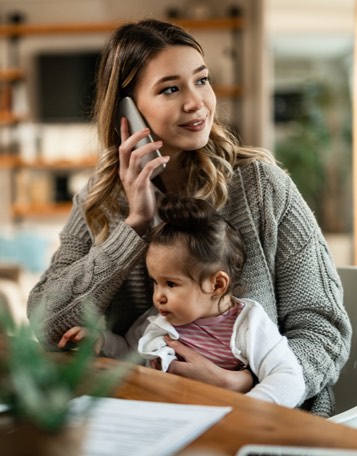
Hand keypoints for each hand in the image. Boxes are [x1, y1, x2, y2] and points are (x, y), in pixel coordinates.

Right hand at [57, 326, 103, 354]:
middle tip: (65, 337)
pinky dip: (63, 341)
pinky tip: (60, 346)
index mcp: (89, 331)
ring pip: (70, 333)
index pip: (84, 332)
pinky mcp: (72, 335)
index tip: (76, 339)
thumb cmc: (97, 338)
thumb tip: (96, 352)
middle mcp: (82, 330)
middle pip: (76, 329)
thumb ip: (97, 347)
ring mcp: (77, 332)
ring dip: (65, 338)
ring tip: (60, 345)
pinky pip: (67, 337)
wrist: (95, 335)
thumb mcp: (99, 342)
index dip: (80, 335)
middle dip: (70, 333)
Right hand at [118, 117, 168, 234]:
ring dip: (148, 147)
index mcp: (123, 170)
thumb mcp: (140, 179)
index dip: (122, 132)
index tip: (125, 119)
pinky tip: (165, 159)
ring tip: (159, 142)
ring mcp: (131, 179)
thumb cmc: (143, 197)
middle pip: (125, 148)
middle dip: (135, 136)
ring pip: (135, 156)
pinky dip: (157, 161)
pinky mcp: (140, 185)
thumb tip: (151, 153)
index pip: (120, 147)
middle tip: (146, 129)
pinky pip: (147, 169)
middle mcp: (125, 173)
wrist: (141, 216)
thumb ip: (142, 167)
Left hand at [165, 337, 253, 393]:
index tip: (162, 342)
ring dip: (164, 360)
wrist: (217, 382)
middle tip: (165, 345)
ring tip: (171, 351)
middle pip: (159, 365)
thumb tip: (167, 339)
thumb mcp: (192, 355)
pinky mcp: (180, 382)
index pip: (159, 358)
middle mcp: (172, 377)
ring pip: (164, 369)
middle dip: (159, 355)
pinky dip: (169, 365)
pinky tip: (176, 359)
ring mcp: (176, 381)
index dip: (159, 349)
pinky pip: (170, 372)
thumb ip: (178, 347)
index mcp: (174, 370)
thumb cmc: (206, 369)